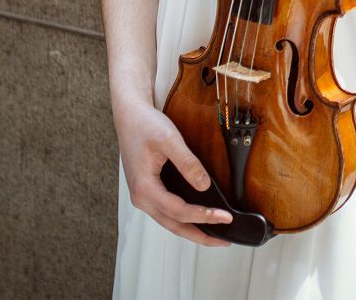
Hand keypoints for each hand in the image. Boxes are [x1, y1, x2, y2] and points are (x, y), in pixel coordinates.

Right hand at [114, 99, 232, 246]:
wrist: (130, 116)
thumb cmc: (145, 125)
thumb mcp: (169, 140)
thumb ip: (188, 163)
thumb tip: (204, 185)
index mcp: (144, 188)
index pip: (179, 211)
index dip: (204, 216)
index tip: (225, 217)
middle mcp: (141, 197)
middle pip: (174, 225)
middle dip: (200, 235)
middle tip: (224, 240)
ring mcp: (143, 196)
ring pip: (169, 221)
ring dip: (192, 229)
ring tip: (215, 235)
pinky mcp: (148, 191)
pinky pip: (167, 211)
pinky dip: (183, 218)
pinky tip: (198, 218)